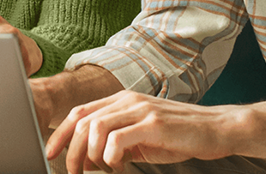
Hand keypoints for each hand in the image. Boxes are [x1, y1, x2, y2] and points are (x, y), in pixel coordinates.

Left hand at [46, 90, 234, 173]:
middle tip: (73, 172)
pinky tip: (119, 166)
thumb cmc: (179, 134)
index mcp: (122, 100)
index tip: (51, 152)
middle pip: (83, 119)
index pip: (81, 111)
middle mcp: (127, 99)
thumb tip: (93, 159)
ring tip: (97, 169)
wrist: (214, 128)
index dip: (61, 132)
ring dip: (89, 153)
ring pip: (96, 126)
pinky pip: (118, 138)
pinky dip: (111, 156)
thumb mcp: (142, 137)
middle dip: (71, 149)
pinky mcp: (153, 123)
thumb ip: (118, 141)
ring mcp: (140, 109)